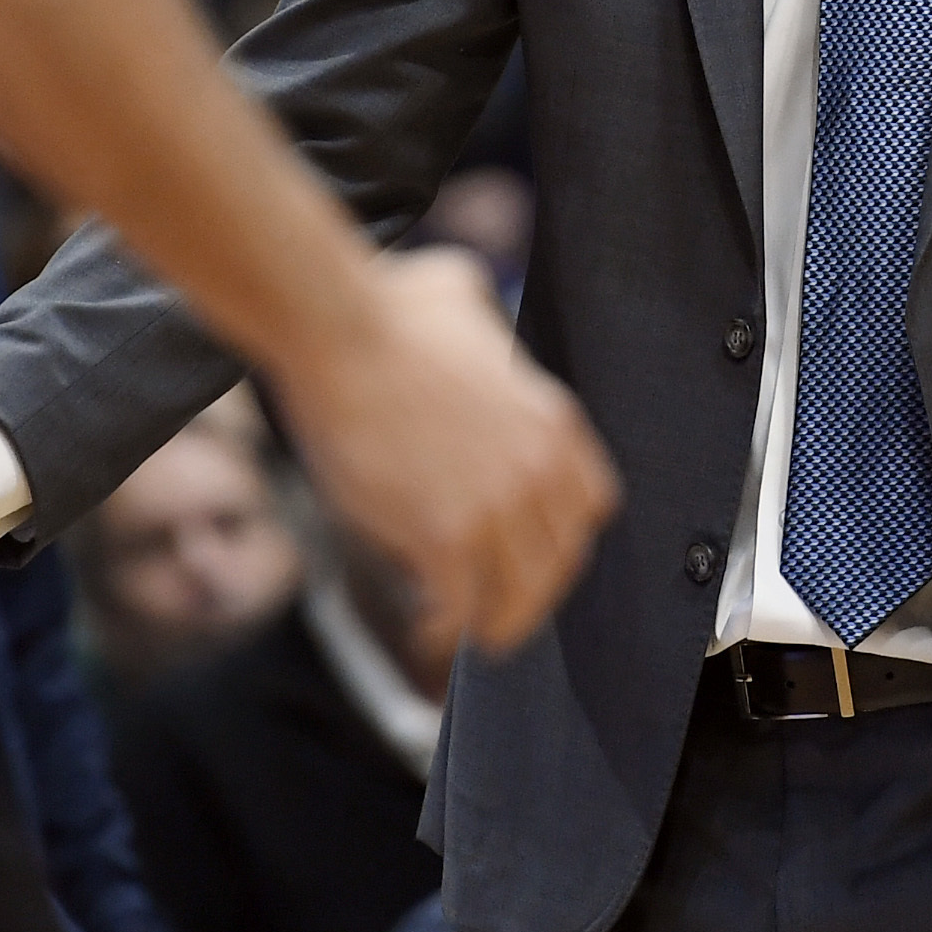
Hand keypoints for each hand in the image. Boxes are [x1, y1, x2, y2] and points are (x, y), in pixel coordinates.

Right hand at [271, 243, 619, 654]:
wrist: (338, 332)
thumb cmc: (389, 307)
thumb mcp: (469, 298)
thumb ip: (486, 330)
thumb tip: (469, 325)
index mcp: (554, 419)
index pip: (592, 507)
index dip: (563, 538)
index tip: (536, 553)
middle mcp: (539, 468)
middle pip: (560, 563)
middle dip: (532, 592)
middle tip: (502, 609)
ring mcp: (496, 506)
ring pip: (518, 597)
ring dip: (495, 622)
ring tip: (468, 633)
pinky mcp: (444, 535)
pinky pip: (461, 608)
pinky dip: (446, 629)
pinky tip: (429, 630)